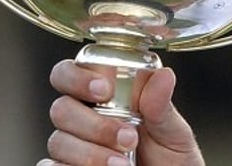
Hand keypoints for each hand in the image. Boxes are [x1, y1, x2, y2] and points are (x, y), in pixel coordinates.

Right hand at [39, 60, 204, 165]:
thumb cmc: (170, 156)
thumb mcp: (172, 129)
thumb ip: (161, 106)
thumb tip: (163, 76)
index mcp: (103, 97)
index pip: (69, 74)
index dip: (76, 77)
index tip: (104, 90)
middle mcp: (82, 119)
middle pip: (61, 109)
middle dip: (94, 124)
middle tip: (128, 137)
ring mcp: (73, 148)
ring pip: (59, 141)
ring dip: (91, 153)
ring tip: (124, 164)